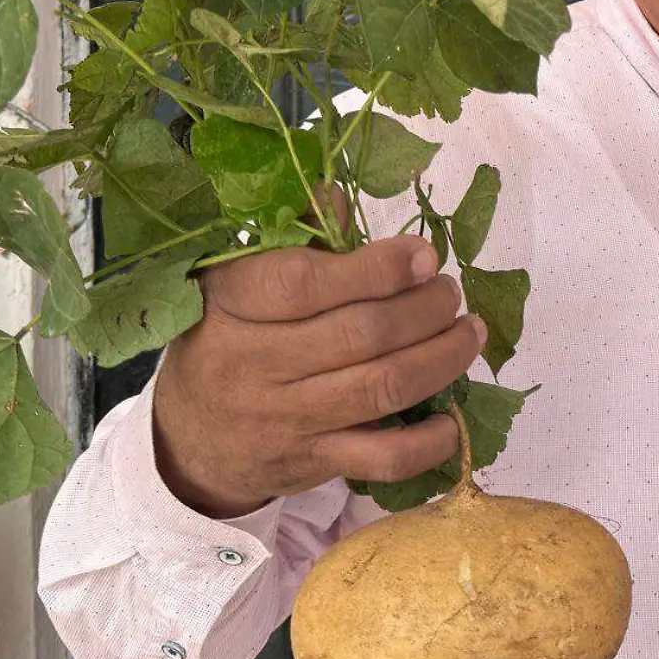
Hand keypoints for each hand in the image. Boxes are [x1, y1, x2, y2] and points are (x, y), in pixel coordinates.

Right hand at [151, 234, 484, 518]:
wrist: (190, 442)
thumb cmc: (228, 342)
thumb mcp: (237, 283)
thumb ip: (293, 240)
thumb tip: (337, 194)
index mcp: (231, 304)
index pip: (304, 283)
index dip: (375, 267)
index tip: (423, 254)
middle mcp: (253, 363)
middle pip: (360, 334)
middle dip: (424, 308)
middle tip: (450, 292)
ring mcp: (285, 419)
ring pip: (381, 388)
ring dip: (441, 358)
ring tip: (468, 333)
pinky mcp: (311, 463)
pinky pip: (382, 459)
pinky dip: (429, 440)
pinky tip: (452, 416)